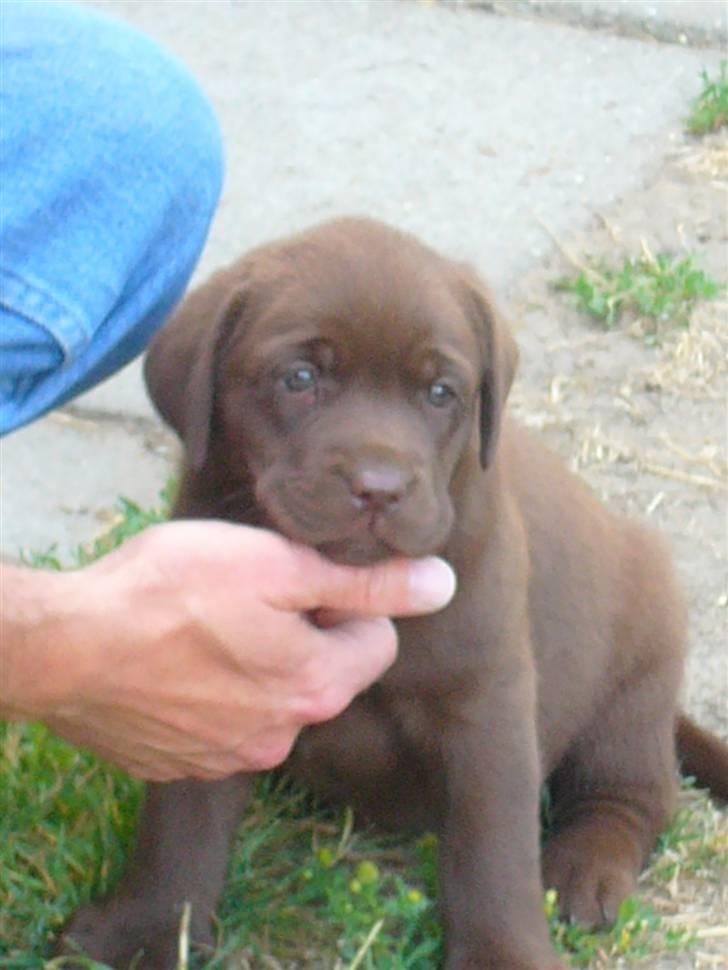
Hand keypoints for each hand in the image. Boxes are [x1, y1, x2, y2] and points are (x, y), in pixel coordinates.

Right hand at [1, 520, 454, 780]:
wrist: (68, 647)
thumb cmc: (171, 591)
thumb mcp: (278, 566)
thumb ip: (367, 583)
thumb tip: (443, 584)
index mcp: (318, 686)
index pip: (378, 641)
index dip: (344, 601)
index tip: (296, 581)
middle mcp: (283, 736)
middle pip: (324, 671)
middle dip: (301, 632)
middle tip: (246, 597)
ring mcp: (230, 757)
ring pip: (272, 697)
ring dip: (255, 663)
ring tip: (204, 626)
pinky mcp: (184, 763)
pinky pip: (225, 723)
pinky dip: (214, 694)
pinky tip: (177, 661)